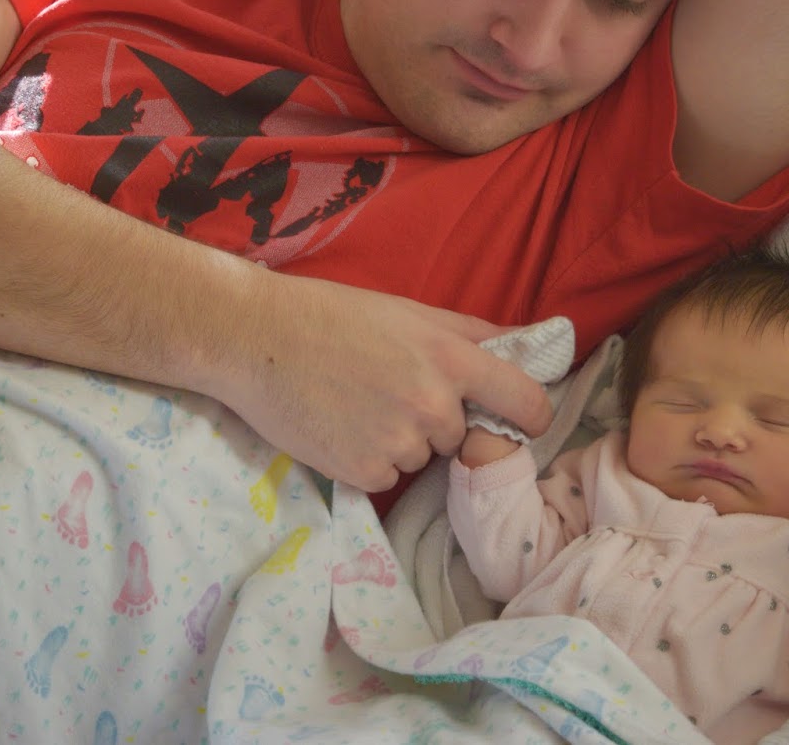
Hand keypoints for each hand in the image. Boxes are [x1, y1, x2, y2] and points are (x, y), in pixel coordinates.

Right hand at [220, 272, 551, 491]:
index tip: (525, 421)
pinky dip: (369, 460)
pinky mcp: (363, 472)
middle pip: (462, 435)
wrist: (257, 341)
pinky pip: (387, 477)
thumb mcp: (410, 311)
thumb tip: (531, 343)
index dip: (531, 416)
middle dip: (438, 421)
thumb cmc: (333, 316)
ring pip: (422, 458)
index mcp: (452, 359)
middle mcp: (434, 406)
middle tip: (390, 390)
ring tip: (358, 405)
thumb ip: (474, 333)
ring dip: (401, 441)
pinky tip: (341, 427)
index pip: (526, 402)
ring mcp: (399, 443)